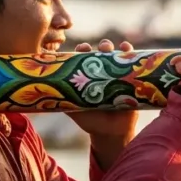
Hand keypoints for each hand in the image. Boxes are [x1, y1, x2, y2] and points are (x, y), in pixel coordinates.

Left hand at [66, 39, 138, 168]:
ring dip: (114, 49)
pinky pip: (132, 64)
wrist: (111, 133)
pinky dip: (130, 53)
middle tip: (102, 49)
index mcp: (88, 76)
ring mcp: (117, 75)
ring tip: (112, 50)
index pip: (84, 58)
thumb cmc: (91, 120)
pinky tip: (127, 48)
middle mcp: (103, 72)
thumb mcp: (75, 110)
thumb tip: (49, 94)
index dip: (82, 51)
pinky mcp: (131, 80)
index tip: (82, 49)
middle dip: (102, 47)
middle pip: (102, 53)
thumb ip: (64, 100)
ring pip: (117, 56)